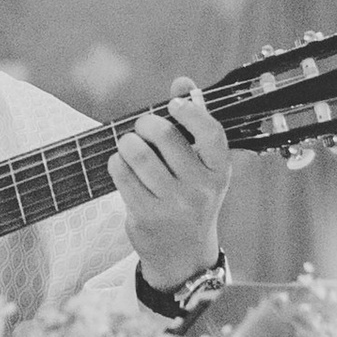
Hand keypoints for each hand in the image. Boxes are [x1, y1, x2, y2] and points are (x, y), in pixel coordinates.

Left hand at [110, 78, 231, 293]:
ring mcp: (173, 205)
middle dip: (146, 123)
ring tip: (129, 145)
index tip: (174, 104)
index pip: (211, 134)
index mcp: (219, 172)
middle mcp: (200, 189)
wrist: (183, 254)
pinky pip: (121, 174)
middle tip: (142, 126)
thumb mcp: (201, 166)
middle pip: (165, 137)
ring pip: (138, 153)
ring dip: (127, 142)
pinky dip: (116, 163)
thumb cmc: (191, 195)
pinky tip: (122, 166)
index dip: (191, 112)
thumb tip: (182, 82)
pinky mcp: (146, 216)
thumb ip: (193, 123)